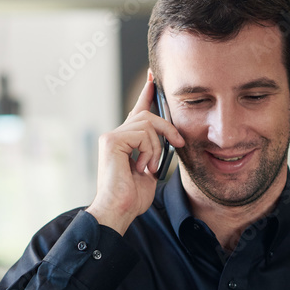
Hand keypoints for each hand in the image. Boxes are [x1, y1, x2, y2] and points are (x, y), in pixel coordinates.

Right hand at [86, 76, 183, 234]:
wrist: (119, 211)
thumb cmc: (132, 198)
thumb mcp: (150, 170)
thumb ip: (156, 152)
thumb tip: (170, 139)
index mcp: (124, 141)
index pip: (138, 111)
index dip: (147, 94)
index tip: (153, 78)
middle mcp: (115, 135)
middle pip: (148, 115)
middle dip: (167, 127)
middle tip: (178, 143)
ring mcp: (111, 136)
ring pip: (148, 124)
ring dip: (158, 147)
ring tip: (150, 167)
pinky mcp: (112, 140)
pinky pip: (143, 134)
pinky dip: (150, 151)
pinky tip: (142, 167)